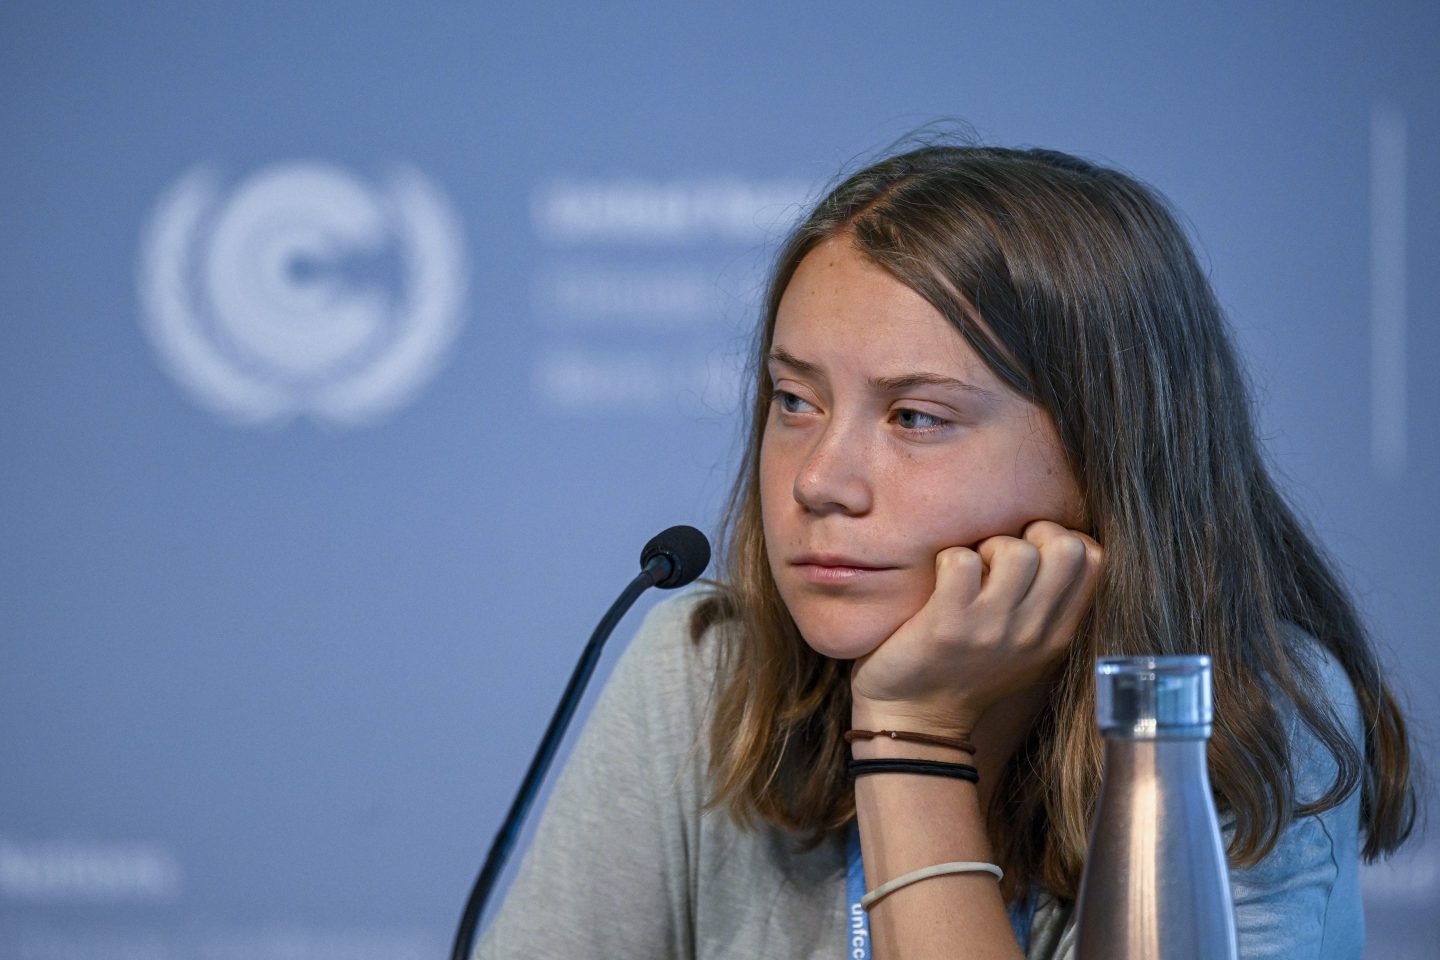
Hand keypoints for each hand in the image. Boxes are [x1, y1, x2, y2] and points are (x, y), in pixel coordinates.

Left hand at [850, 520, 1101, 737]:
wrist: (916, 719)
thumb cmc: (968, 672)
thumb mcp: (1026, 652)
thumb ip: (1049, 608)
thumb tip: (1060, 544)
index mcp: (1055, 637)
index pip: (1094, 561)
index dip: (1065, 539)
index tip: (1035, 551)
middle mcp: (1031, 633)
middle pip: (1067, 549)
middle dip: (1034, 534)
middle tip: (1003, 553)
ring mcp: (991, 629)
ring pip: (1016, 551)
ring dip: (989, 546)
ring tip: (972, 568)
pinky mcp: (948, 624)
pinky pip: (962, 561)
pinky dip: (948, 559)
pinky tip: (941, 579)